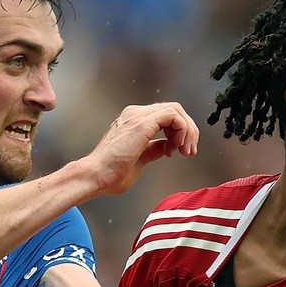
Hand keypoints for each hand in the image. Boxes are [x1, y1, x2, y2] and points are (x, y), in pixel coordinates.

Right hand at [84, 102, 198, 197]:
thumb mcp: (140, 159)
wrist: (96, 176)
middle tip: (190, 151)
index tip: (180, 152)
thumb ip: (153, 149)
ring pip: (176, 110)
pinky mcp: (142, 123)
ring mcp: (137, 116)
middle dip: (188, 130)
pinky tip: (178, 147)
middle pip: (174, 110)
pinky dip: (182, 130)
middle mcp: (135, 114)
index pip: (165, 116)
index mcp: (133, 121)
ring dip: (187, 131)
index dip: (179, 132)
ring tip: (186, 150)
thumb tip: (166, 148)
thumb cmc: (111, 173)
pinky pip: (173, 116)